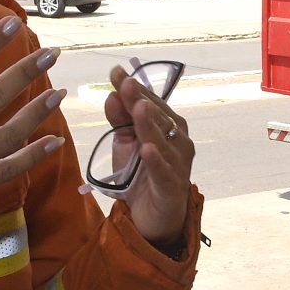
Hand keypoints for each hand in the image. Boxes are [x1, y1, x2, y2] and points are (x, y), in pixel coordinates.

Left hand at [92, 58, 195, 250]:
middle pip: (158, 118)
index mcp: (168, 127)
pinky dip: (156, 160)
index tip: (116, 72)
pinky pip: (164, 171)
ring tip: (138, 108)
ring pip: (163, 141)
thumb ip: (119, 120)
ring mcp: (178, 164)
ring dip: (150, 124)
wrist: (151, 217)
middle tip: (125, 83)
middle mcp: (178, 141)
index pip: (151, 102)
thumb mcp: (125, 144)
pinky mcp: (172, 187)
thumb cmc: (140, 176)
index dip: (134, 88)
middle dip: (140, 100)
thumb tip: (111, 94)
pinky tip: (147, 149)